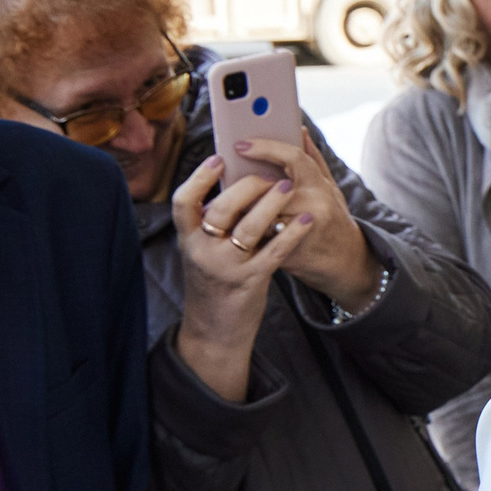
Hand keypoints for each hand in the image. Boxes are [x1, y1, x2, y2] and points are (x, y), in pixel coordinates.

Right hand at [170, 155, 300, 401]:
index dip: (199, 178)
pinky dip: (292, 233)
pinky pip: (274, 252)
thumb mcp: (202, 251)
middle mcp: (202, 252)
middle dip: (247, 187)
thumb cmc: (214, 282)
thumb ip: (213, 224)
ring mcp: (225, 268)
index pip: (183, 202)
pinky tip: (307, 221)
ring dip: (271, 203)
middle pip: (221, 209)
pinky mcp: (251, 282)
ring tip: (288, 186)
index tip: (219, 159)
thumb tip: (237, 182)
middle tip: (267, 175)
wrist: (214, 331)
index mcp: (187, 239)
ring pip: (249, 228)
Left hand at [239, 129, 383, 307]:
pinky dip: (244, 228)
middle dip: (244, 182)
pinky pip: (258, 236)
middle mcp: (313, 205)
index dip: (265, 148)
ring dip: (241, 205)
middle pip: (268, 186)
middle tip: (224, 174)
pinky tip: (233, 222)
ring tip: (226, 199)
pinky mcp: (286, 252)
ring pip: (259, 212)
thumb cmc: (334, 219)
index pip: (292, 158)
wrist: (345, 262)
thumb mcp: (329, 186)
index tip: (240, 145)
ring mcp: (300, 231)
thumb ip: (312, 158)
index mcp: (320, 185)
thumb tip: (298, 128)